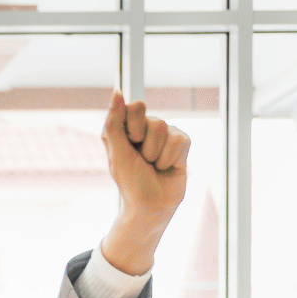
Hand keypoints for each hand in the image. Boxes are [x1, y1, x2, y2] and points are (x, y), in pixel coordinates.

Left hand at [101, 91, 189, 221]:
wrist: (151, 206)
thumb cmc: (130, 181)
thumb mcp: (118, 153)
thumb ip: (114, 122)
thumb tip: (117, 91)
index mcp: (126, 127)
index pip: (136, 107)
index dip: (134, 127)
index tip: (131, 144)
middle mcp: (145, 127)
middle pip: (154, 120)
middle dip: (146, 144)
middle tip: (142, 159)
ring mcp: (165, 134)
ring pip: (166, 130)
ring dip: (157, 154)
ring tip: (153, 166)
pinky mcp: (182, 143)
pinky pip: (180, 141)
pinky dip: (170, 158)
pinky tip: (167, 167)